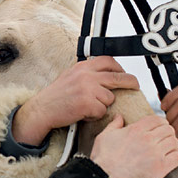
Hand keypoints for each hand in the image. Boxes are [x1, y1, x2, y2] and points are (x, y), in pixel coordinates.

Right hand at [12, 56, 138, 144]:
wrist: (42, 109)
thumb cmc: (55, 97)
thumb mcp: (70, 76)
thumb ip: (86, 74)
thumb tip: (105, 75)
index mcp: (83, 67)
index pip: (108, 61)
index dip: (120, 68)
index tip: (124, 74)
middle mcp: (86, 75)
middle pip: (117, 77)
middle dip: (130, 82)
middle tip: (135, 86)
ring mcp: (88, 89)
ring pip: (109, 98)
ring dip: (102, 106)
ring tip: (87, 107)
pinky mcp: (87, 103)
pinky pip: (101, 111)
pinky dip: (94, 116)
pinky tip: (83, 114)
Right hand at [91, 115, 177, 177]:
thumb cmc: (102, 159)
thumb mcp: (104, 137)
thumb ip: (114, 125)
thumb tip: (119, 117)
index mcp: (135, 129)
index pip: (157, 119)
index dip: (160, 124)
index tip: (159, 130)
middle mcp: (148, 139)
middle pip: (169, 129)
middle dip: (168, 134)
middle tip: (164, 141)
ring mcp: (155, 153)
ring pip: (175, 142)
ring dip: (174, 146)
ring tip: (170, 151)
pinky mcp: (161, 167)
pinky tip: (172, 161)